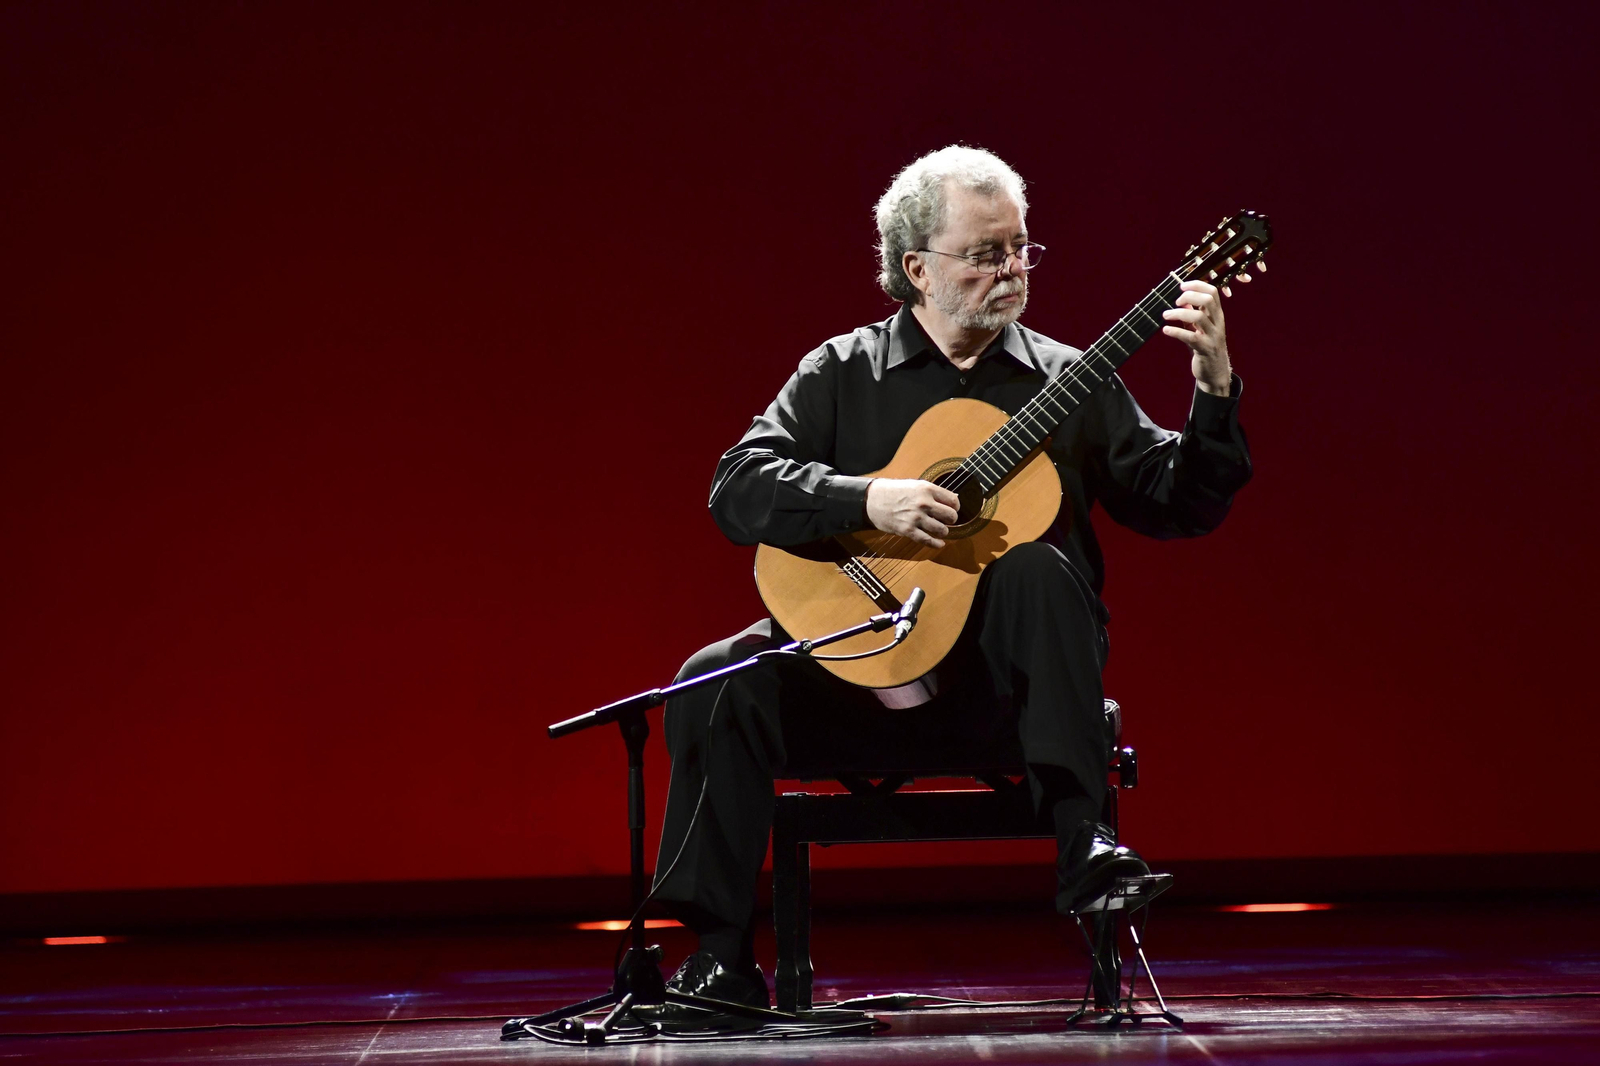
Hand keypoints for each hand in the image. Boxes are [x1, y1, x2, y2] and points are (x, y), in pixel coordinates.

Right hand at [866, 478, 960, 548]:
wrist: (873, 500)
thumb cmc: (895, 491)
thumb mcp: (916, 485)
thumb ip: (933, 493)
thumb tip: (952, 500)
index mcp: (927, 489)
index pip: (953, 501)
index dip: (955, 507)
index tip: (953, 510)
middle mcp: (924, 503)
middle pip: (951, 516)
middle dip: (951, 520)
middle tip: (947, 520)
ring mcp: (916, 517)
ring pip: (942, 530)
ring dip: (943, 532)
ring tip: (940, 530)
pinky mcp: (908, 530)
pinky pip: (928, 540)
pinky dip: (936, 544)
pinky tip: (940, 544)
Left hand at [1161, 276, 1249, 395]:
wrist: (1216, 372)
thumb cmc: (1206, 347)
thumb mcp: (1201, 328)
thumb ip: (1193, 314)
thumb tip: (1182, 301)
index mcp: (1217, 315)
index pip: (1212, 292)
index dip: (1197, 285)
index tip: (1181, 286)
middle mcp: (1217, 323)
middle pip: (1208, 300)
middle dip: (1189, 296)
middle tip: (1176, 302)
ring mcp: (1212, 336)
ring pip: (1198, 317)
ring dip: (1178, 313)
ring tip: (1166, 315)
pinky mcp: (1205, 349)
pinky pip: (1191, 337)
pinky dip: (1176, 332)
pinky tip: (1166, 330)